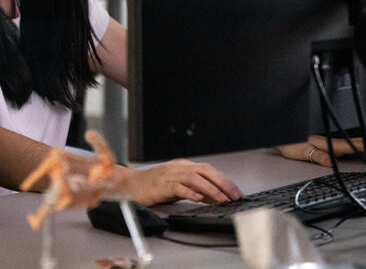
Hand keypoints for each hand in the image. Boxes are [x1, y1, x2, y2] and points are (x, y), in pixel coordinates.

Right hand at [120, 160, 242, 205]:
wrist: (130, 185)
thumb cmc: (153, 185)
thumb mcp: (178, 186)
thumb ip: (195, 189)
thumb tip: (214, 197)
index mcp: (183, 166)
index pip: (208, 170)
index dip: (224, 180)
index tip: (235, 191)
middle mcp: (178, 168)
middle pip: (205, 171)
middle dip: (222, 183)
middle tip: (233, 195)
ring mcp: (170, 175)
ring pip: (195, 178)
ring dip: (210, 189)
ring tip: (221, 199)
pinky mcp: (162, 185)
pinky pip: (179, 187)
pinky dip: (190, 192)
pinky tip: (199, 199)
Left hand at [277, 135, 365, 167]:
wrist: (283, 140)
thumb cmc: (291, 146)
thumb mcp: (303, 153)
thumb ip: (318, 157)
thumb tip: (330, 162)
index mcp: (333, 143)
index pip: (360, 146)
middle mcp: (336, 143)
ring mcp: (336, 145)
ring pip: (363, 144)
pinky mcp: (334, 148)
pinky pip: (356, 148)